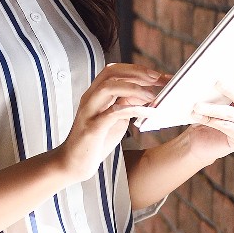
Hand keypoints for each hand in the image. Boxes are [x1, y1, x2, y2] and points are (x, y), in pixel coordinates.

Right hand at [55, 63, 163, 181]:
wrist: (74, 163)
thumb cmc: (95, 141)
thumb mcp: (114, 119)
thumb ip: (125, 104)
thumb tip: (144, 94)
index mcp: (95, 94)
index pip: (114, 70)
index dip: (137, 69)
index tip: (159, 75)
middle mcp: (90, 98)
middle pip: (111, 72)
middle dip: (137, 72)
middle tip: (158, 78)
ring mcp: (90, 112)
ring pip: (109, 87)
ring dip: (134, 88)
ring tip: (153, 96)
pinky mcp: (92, 128)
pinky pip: (113, 112)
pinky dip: (133, 109)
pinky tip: (148, 112)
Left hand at [184, 50, 233, 162]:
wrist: (199, 139)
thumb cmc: (204, 111)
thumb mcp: (206, 94)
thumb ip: (206, 83)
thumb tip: (183, 74)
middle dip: (232, 89)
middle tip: (216, 82)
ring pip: (233, 114)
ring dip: (213, 109)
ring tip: (196, 106)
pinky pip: (231, 128)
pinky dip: (214, 122)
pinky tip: (200, 118)